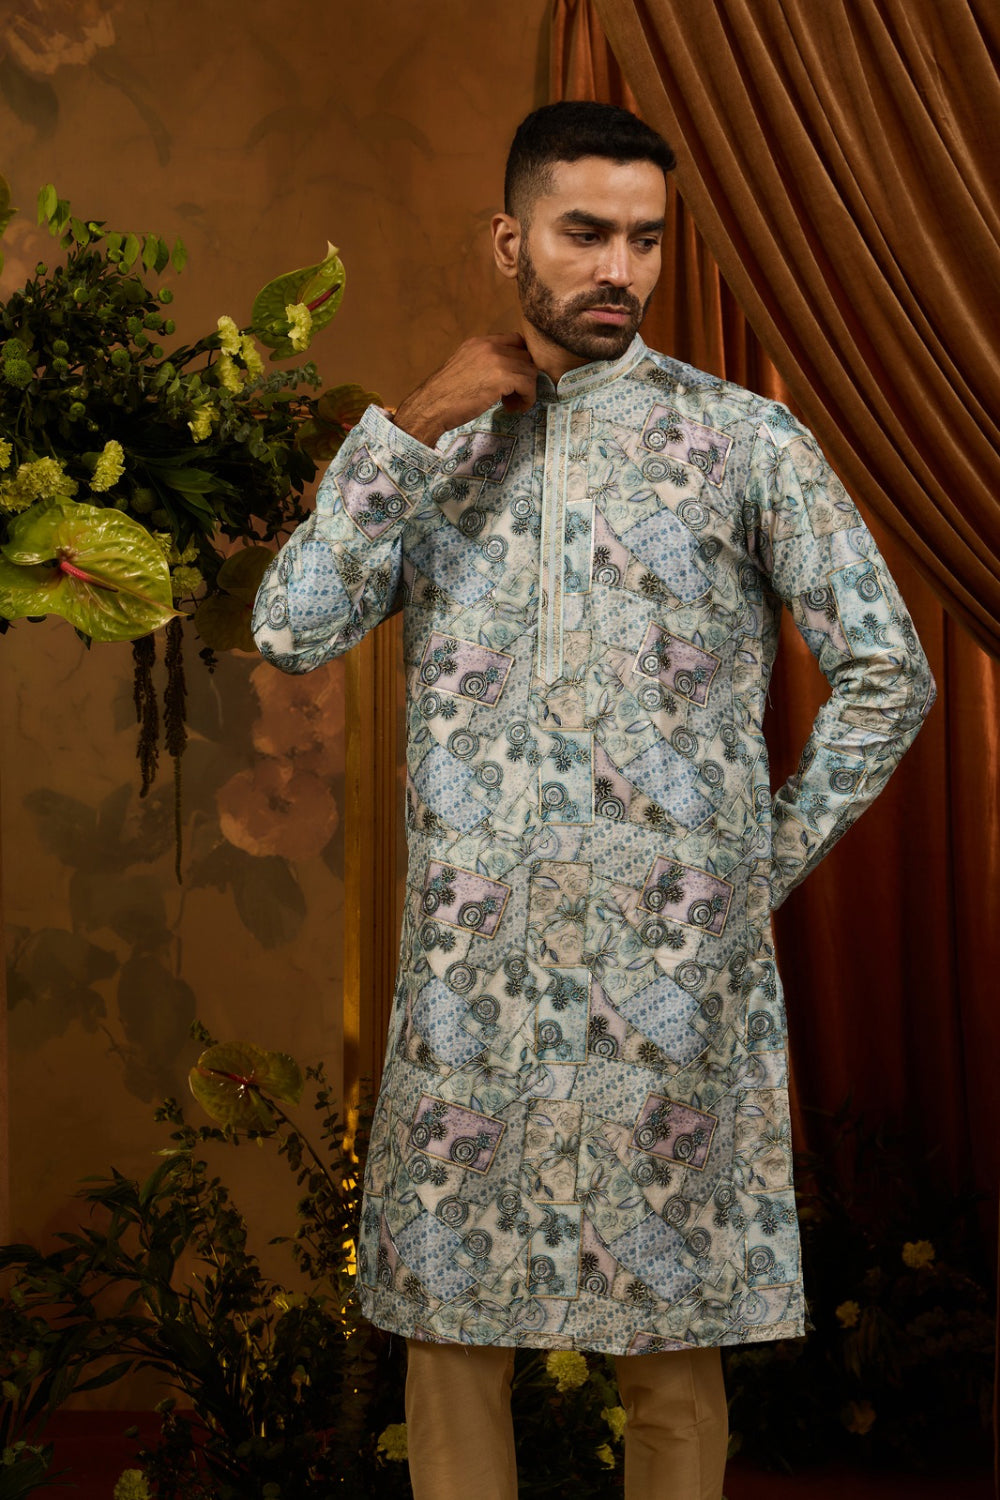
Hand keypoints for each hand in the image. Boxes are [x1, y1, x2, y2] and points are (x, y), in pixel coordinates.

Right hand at [392, 334, 536, 447]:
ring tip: (512, 404)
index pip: (515, 340)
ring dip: (526, 390)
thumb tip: (503, 373)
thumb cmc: (444, 395)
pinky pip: (528, 385)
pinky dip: (527, 399)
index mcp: (479, 342)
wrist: (432, 406)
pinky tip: (513, 408)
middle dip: (524, 376)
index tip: (515, 377)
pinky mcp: (502, 377)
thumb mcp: (463, 368)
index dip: (521, 360)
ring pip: (530, 371)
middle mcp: (489, 346)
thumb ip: (482, 363)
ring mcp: (497, 360)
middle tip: (514, 395)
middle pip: (526, 356)